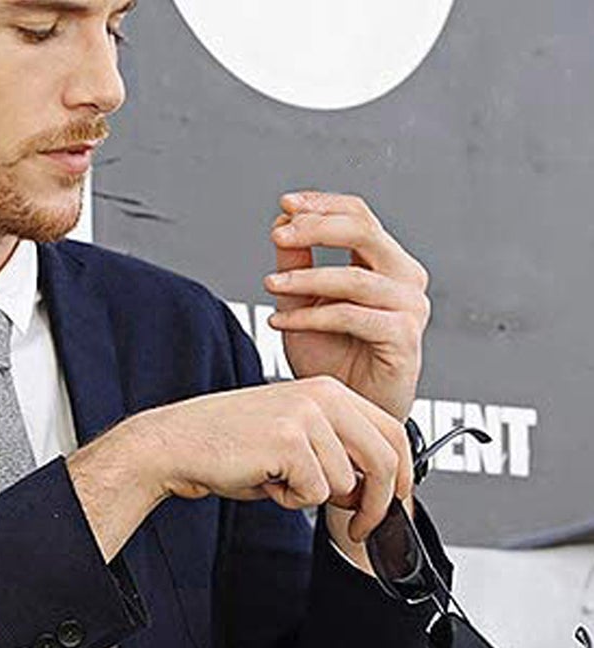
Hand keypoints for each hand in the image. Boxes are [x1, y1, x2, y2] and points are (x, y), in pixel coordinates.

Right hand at [84, 375, 414, 544]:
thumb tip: (368, 493)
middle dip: (377, 504)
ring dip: (309, 497)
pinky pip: (313, 493)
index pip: (392, 431)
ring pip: (343, 483)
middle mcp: (324, 397)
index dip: (402, 474)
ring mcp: (308, 416)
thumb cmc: (226, 445)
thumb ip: (333, 456)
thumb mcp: (292, 441)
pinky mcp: (290, 442)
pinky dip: (288, 500)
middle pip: (383, 459)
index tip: (396, 501)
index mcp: (329, 391)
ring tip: (275, 480)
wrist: (175, 444)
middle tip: (361, 529)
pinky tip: (263, 481)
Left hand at [266, 191, 429, 424]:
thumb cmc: (332, 362)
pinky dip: (310, 317)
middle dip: (316, 228)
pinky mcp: (403, 337)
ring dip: (305, 279)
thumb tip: (281, 221)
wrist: (349, 412)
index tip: (285, 204)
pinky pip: (351, 317)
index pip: (359, 216)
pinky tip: (279, 322)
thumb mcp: (302, 307)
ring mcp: (409, 307)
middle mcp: (405, 278)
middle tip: (278, 236)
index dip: (323, 205)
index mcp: (386, 263)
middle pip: (364, 231)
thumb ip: (295, 267)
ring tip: (270, 286)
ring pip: (353, 277)